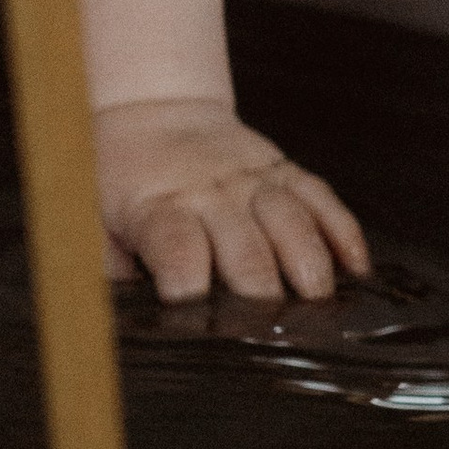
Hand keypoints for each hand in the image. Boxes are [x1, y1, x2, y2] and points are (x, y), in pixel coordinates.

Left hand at [93, 99, 368, 302]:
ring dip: (309, 270)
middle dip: (260, 297)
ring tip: (318, 308)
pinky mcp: (285, 171)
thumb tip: (120, 317)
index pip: (178, 249)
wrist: (153, 113)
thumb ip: (106, 267)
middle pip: (246, 249)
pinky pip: (322, 200)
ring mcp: (254, 181)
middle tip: (270, 335)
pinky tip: (355, 269)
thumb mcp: (93, 219)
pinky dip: (343, 234)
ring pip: (292, 225)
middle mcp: (212, 194)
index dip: (189, 287)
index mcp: (160, 207)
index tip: (198, 321)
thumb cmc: (120, 178)